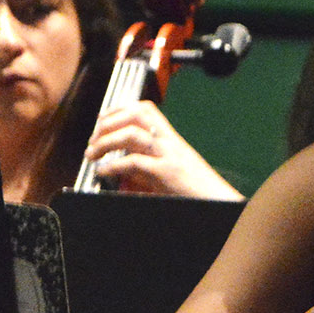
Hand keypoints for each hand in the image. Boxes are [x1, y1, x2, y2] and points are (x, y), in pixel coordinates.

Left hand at [85, 101, 240, 198]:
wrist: (220, 202)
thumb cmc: (198, 191)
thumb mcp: (171, 173)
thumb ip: (148, 165)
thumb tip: (123, 166)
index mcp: (172, 140)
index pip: (145, 109)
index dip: (119, 109)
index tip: (103, 120)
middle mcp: (171, 143)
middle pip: (136, 114)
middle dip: (109, 122)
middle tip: (94, 137)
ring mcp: (169, 156)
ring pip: (132, 134)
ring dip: (106, 141)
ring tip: (93, 153)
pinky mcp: (167, 174)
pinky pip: (134, 162)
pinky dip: (112, 165)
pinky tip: (103, 171)